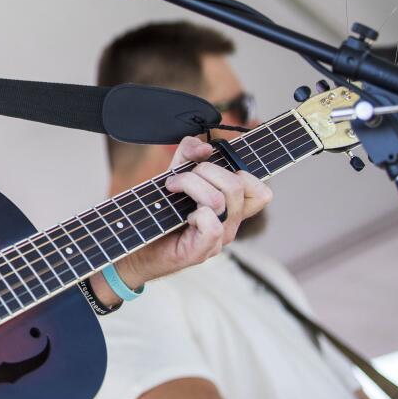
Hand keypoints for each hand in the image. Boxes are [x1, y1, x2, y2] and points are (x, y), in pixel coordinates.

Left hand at [112, 136, 270, 289]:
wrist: (135, 248)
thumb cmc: (159, 213)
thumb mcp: (175, 175)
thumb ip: (189, 155)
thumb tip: (204, 147)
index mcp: (231, 207)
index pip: (261, 192)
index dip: (241, 169)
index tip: (209, 160)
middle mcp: (231, 223)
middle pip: (239, 185)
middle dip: (205, 170)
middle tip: (180, 177)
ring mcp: (219, 239)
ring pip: (221, 200)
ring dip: (191, 185)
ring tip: (172, 188)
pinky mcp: (202, 251)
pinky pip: (212, 224)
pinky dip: (194, 213)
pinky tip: (182, 217)